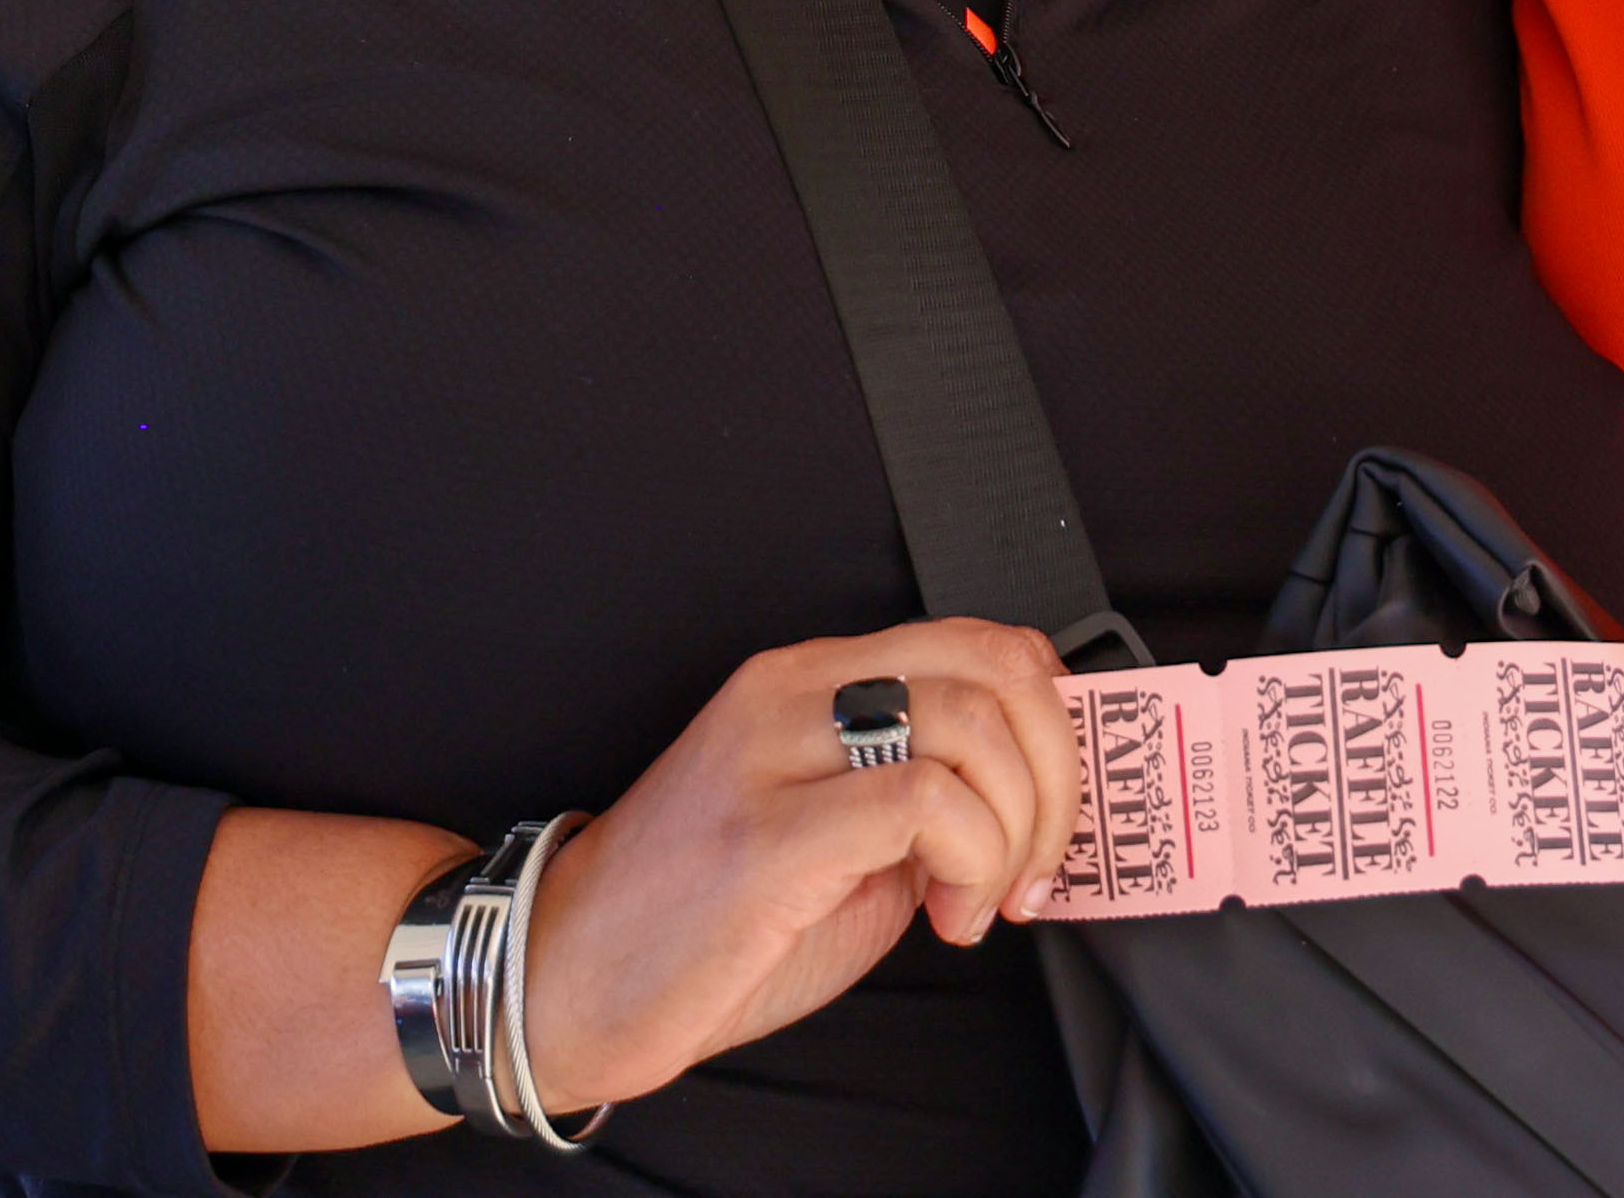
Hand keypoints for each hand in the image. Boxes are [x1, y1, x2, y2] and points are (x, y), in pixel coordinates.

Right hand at [513, 619, 1083, 1113]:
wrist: (565, 982)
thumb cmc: (704, 921)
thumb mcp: (837, 834)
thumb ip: (924, 794)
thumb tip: (1034, 799)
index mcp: (810, 677)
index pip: (982, 641)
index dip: (1054, 722)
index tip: (1053, 810)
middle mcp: (791, 690)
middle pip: (996, 666)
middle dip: (1059, 776)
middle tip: (1035, 865)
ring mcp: (774, 753)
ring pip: (971, 726)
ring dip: (1018, 829)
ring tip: (983, 900)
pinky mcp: (767, 834)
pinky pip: (924, 802)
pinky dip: (972, 861)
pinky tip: (950, 917)